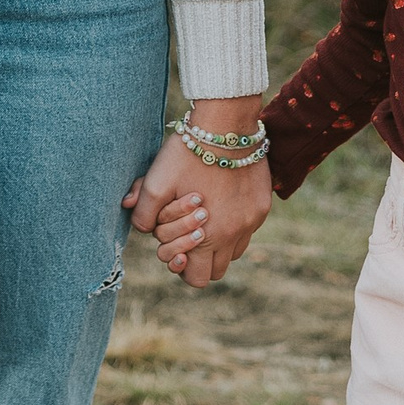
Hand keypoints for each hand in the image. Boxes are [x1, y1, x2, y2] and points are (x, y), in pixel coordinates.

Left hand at [125, 130, 270, 286]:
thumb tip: (141, 228)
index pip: (197, 279)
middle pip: (217, 271)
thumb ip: (144, 213)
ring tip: (204, 218)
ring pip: (234, 251)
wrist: (226, 125)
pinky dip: (234, 225)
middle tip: (188, 235)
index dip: (182, 267)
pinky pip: (247, 230)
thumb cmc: (188, 155)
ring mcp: (252, 220)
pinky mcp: (262, 205)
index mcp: (208, 236)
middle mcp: (234, 234)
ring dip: (218, 243)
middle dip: (200, 259)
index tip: (176, 247)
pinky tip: (221, 202)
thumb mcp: (156, 183)